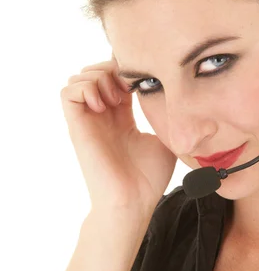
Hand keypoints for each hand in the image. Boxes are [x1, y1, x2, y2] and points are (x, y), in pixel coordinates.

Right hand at [61, 54, 176, 211]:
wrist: (133, 201)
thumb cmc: (149, 178)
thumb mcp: (165, 139)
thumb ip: (164, 115)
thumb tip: (177, 99)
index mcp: (122, 117)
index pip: (116, 78)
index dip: (129, 71)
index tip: (145, 83)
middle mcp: (103, 116)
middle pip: (96, 71)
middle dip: (113, 69)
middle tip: (129, 89)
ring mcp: (89, 120)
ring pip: (80, 77)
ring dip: (99, 77)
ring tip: (116, 98)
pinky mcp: (77, 126)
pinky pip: (68, 92)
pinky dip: (86, 88)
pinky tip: (104, 105)